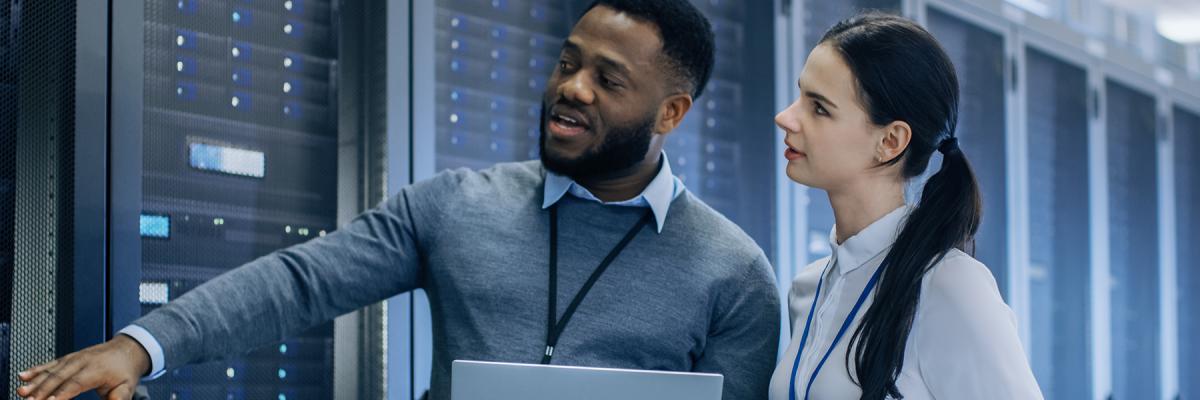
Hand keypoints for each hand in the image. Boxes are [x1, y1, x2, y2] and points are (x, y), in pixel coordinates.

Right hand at [15, 334, 150, 399]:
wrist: (127, 349)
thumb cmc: (125, 370)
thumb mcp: (127, 386)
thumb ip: (119, 398)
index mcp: (97, 370)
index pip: (76, 383)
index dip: (62, 393)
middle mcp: (83, 362)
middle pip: (59, 377)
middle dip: (42, 390)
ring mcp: (73, 359)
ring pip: (51, 370)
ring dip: (35, 381)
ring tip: (22, 391)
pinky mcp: (67, 358)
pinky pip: (49, 364)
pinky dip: (35, 370)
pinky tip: (24, 376)